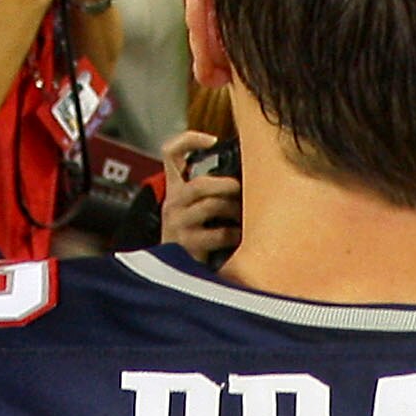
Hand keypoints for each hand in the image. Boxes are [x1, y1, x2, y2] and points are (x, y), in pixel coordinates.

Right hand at [162, 128, 239, 260]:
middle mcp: (172, 204)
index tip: (211, 140)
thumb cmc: (192, 238)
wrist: (171, 275)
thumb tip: (245, 178)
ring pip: (211, 206)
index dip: (188, 140)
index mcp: (174, 190)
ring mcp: (178, 225)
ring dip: (233, 209)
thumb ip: (209, 193)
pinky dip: (234, 234)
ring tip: (243, 215)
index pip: (170, 154)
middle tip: (241, 189)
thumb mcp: (192, 210)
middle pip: (199, 184)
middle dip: (226, 185)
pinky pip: (218, 234)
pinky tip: (240, 237)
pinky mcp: (187, 245)